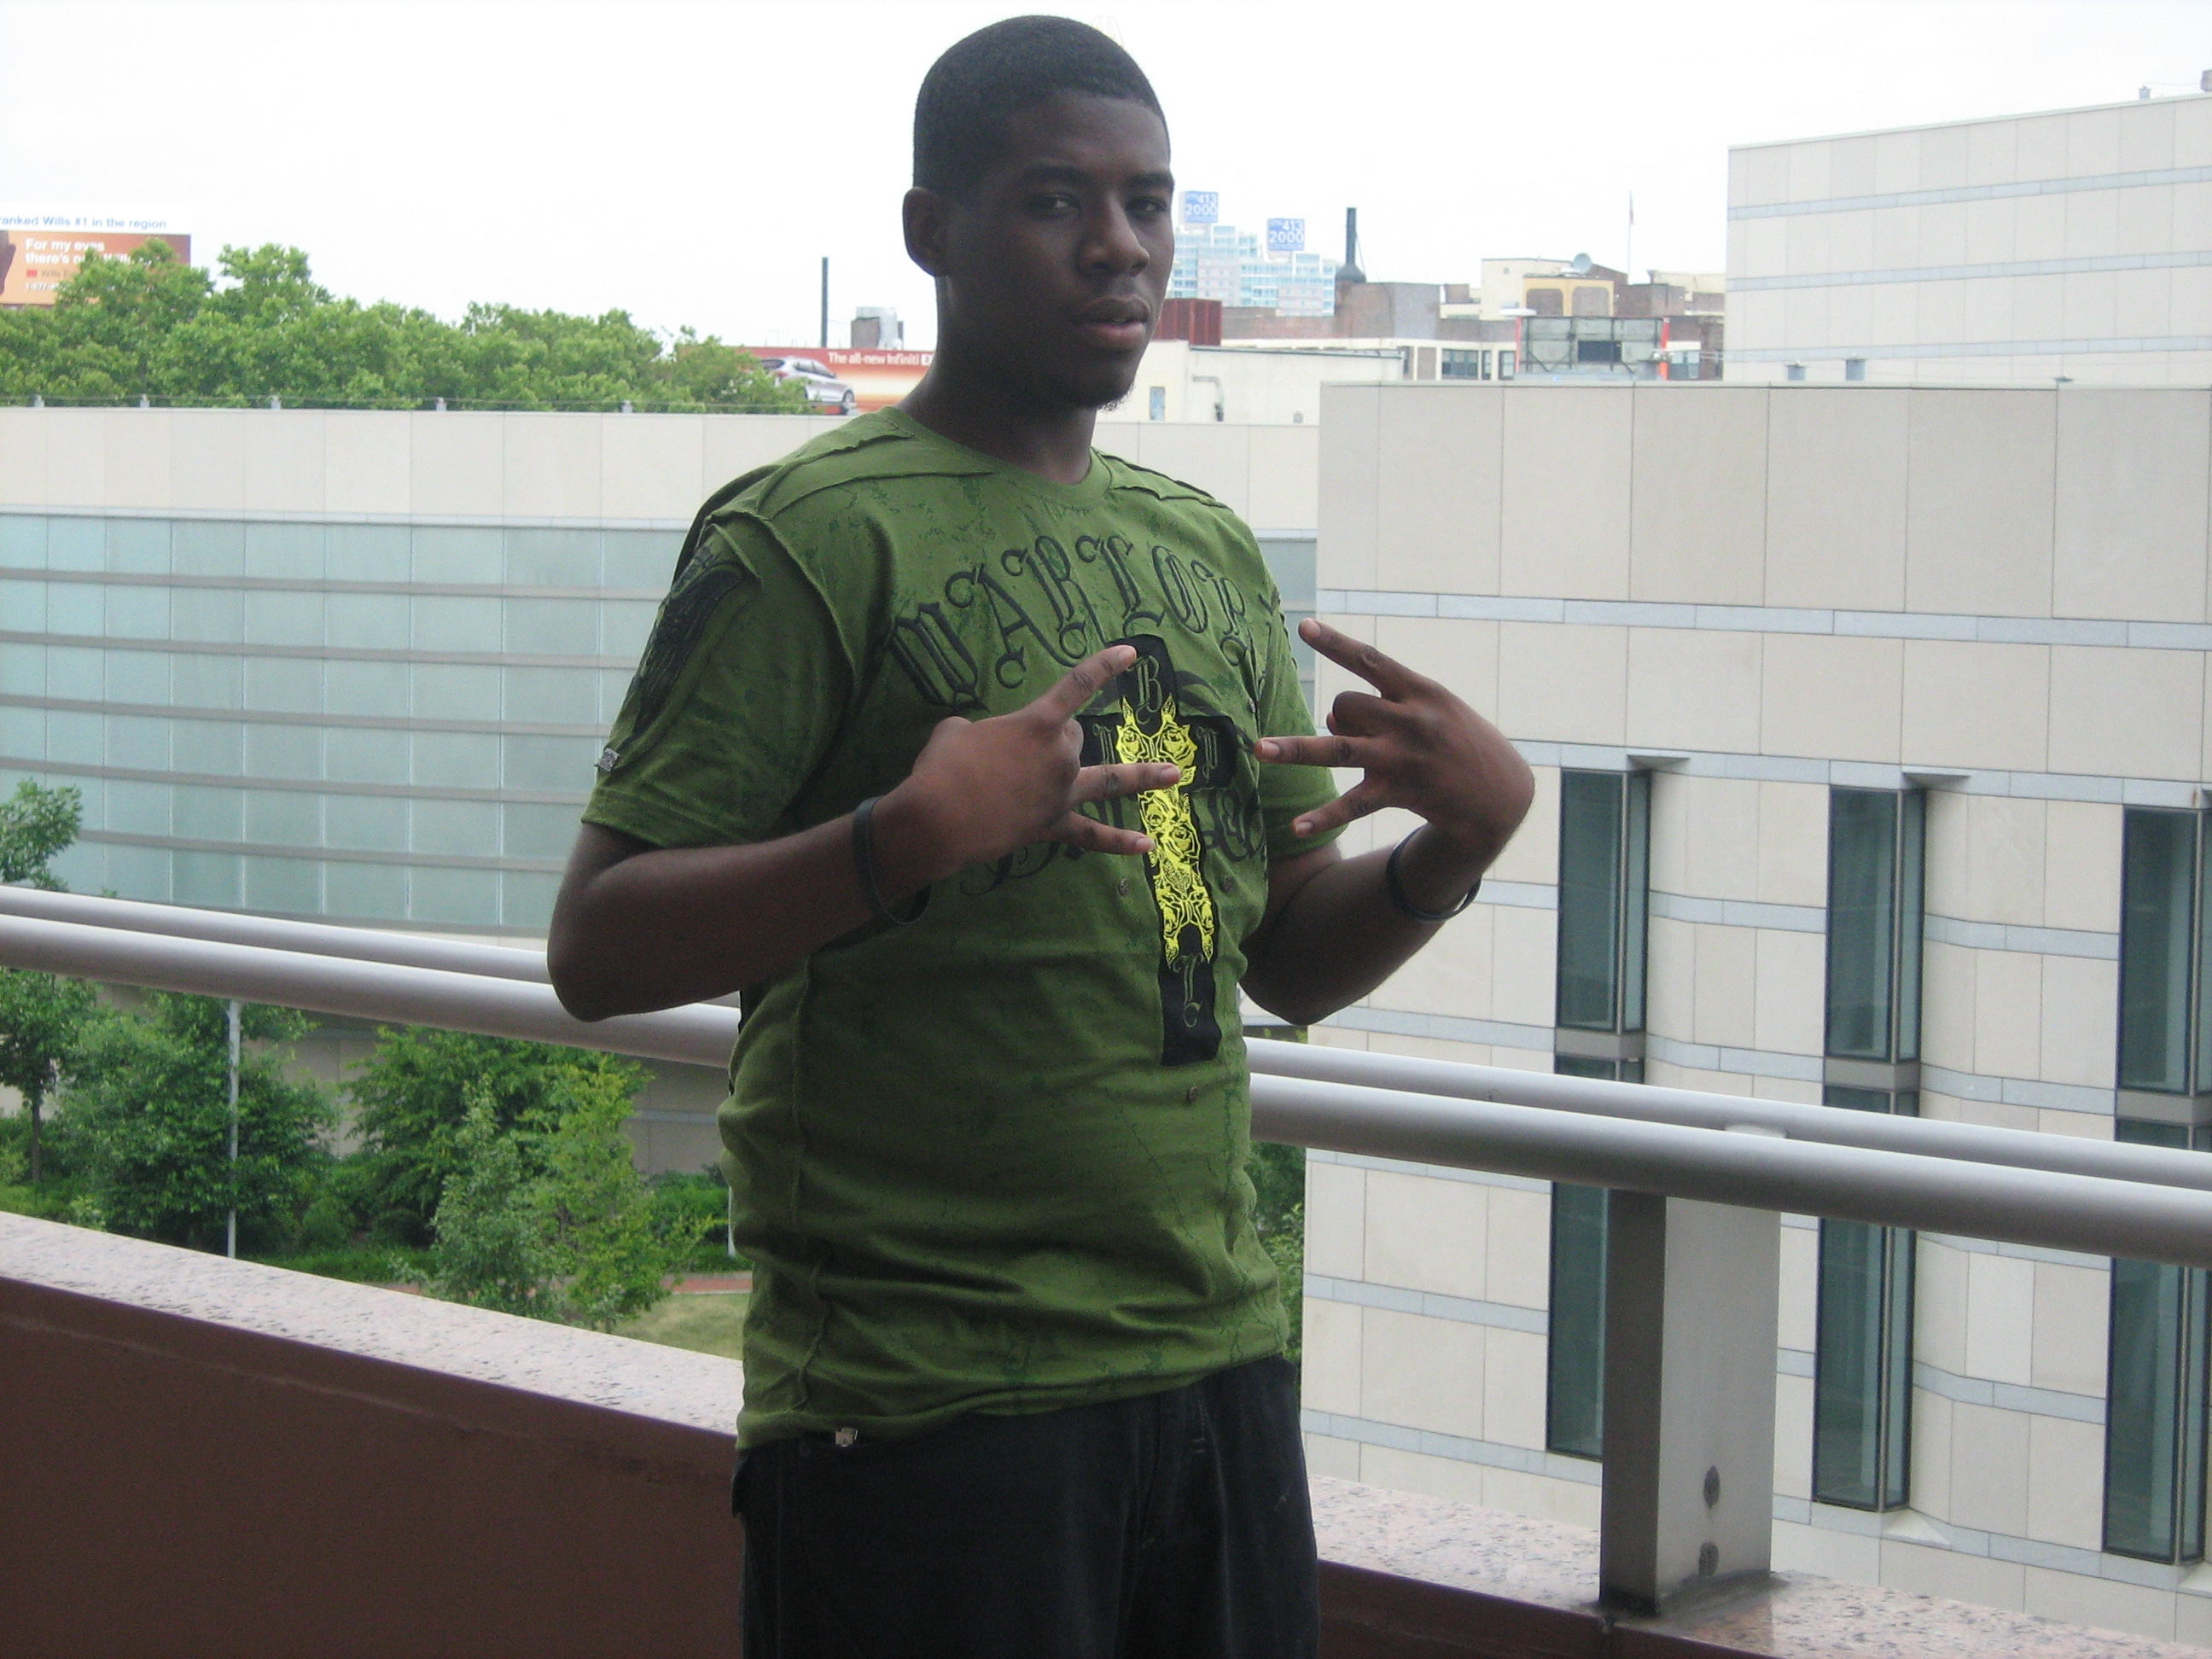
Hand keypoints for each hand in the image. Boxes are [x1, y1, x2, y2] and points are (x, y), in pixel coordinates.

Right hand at [877, 644, 1180, 886]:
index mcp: (1038, 723)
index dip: (1105, 666)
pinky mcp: (1052, 826)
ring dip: (1143, 776)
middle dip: (1053, 739)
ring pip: (1103, 779)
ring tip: (1174, 775)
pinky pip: (1092, 835)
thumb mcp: (954, 731)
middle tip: (1014, 754)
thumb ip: (980, 732)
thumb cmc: (942, 767)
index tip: (1131, 652)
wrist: (938, 820)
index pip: (1077, 686)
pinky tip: (1148, 846)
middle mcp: (1059, 756)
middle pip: (1073, 738)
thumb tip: (981, 745)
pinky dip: (1120, 841)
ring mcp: (1061, 794)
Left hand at [1253, 619, 1533, 868]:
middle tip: (1366, 733)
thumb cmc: (1459, 742)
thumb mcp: (1432, 712)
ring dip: (1296, 748)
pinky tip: (1296, 826)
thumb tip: (1330, 718)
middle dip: (1339, 716)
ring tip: (1260, 749)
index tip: (1304, 627)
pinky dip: (1324, 816)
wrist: (1502, 794)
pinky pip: (1353, 804)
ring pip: (1339, 748)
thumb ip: (1380, 708)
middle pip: (1346, 705)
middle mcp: (1411, 720)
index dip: (1336, 643)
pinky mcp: (1400, 792)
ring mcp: (1404, 757)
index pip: (1372, 660)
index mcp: (1422, 691)